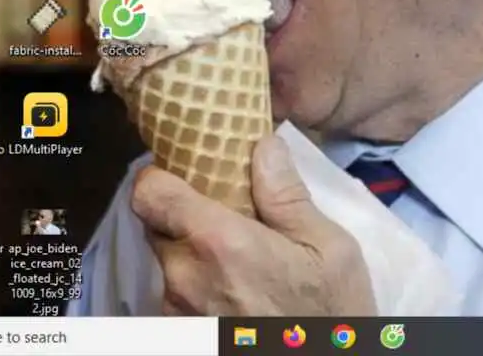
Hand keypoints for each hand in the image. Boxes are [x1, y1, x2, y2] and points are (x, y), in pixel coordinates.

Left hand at [131, 135, 377, 315]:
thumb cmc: (332, 315)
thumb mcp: (329, 248)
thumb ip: (287, 195)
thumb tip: (263, 145)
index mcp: (218, 243)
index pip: (150, 194)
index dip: (162, 177)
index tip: (187, 171)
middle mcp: (184, 278)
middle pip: (158, 227)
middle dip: (186, 216)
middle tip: (227, 215)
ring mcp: (177, 316)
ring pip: (168, 266)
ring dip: (193, 256)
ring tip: (239, 262)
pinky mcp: (182, 340)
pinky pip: (176, 300)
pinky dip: (198, 289)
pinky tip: (237, 295)